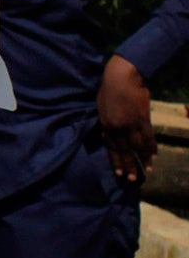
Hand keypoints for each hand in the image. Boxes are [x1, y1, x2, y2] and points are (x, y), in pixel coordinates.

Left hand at [99, 54, 155, 183]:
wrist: (122, 78)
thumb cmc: (109, 90)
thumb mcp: (102, 107)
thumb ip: (106, 122)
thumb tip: (110, 133)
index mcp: (106, 125)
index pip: (112, 148)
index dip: (116, 161)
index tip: (120, 172)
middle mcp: (118, 128)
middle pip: (125, 150)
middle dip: (129, 165)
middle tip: (133, 179)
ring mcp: (132, 124)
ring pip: (139, 146)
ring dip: (143, 159)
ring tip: (148, 170)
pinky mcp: (144, 119)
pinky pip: (149, 137)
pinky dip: (152, 147)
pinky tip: (155, 156)